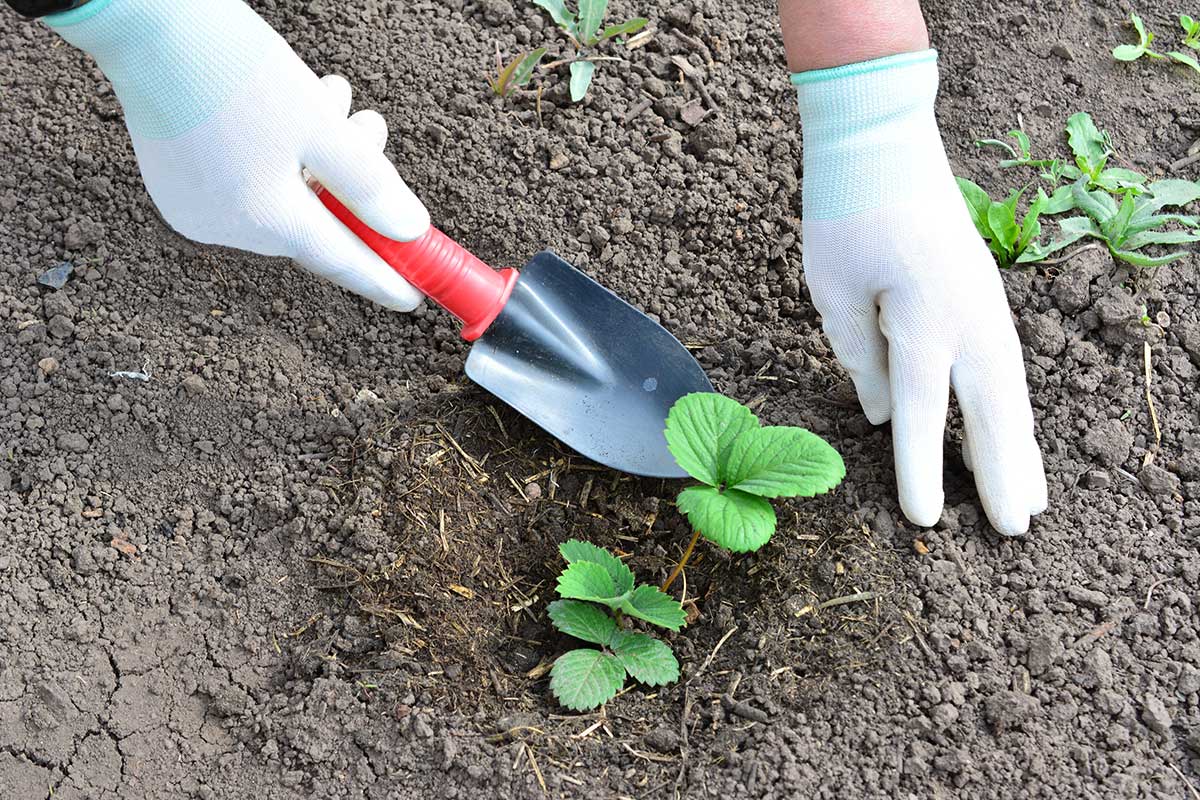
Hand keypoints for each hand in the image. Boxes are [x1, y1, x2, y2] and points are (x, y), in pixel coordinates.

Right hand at [48, 0, 427, 309]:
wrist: (145, 25)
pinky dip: (280, 151)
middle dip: (352, 179)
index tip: (412, 297)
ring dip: (321, 152)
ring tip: (337, 99)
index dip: (382, 276)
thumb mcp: (322, 130)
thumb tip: (408, 230)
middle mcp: (226, 226)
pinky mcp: (176, 178)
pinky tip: (296, 104)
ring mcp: (196, 205)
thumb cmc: (235, 73)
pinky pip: (247, 179)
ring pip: (283, 191)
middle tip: (372, 129)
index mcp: (264, 222)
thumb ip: (369, 187)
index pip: (339, 261)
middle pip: (315, 217)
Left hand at [794, 51, 1046, 534]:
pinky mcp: (985, 296)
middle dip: (1002, 473)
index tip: (928, 522)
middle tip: (1015, 531)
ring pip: (1011, 392)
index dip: (922, 470)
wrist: (883, 141)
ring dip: (1021, 446)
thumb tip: (886, 418)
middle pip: (992, 412)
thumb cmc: (847, 213)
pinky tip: (1012, 434)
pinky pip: (1004, 367)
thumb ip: (861, 359)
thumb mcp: (834, 292)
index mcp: (922, 319)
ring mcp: (986, 305)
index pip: (922, 412)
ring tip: (1031, 499)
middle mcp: (968, 318)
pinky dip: (1011, 408)